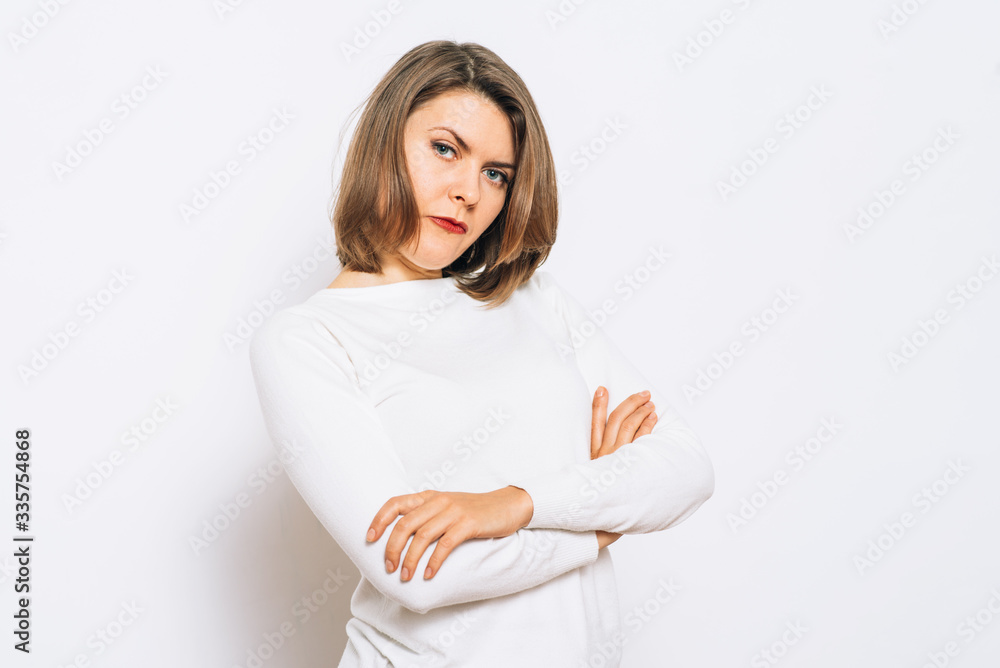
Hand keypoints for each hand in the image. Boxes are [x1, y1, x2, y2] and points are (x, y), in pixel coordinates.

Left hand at [366, 485, 530, 580]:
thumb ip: (426, 517)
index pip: (396, 503)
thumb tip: (400, 540)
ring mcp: (454, 511)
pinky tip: (429, 574)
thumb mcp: (447, 508)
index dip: (379, 520)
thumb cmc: (474, 511)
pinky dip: (434, 561)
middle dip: (392, 548)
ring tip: (405, 576)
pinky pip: (446, 544)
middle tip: (389, 568)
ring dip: (410, 559)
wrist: (507, 505)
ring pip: (422, 536)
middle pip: (405, 524)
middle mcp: (439, 501)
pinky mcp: (469, 524)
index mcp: (429, 496)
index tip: (369, 538)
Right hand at [591, 386, 656, 548]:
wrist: (596, 526)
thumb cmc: (598, 508)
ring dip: (640, 411)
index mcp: (592, 457)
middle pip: (615, 420)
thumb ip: (598, 471)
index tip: (602, 389)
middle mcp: (603, 455)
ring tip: (650, 403)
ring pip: (628, 426)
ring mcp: (615, 459)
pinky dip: (647, 426)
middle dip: (628, 403)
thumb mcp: (591, 484)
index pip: (594, 424)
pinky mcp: (627, 465)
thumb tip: (603, 462)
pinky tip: (653, 418)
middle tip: (642, 393)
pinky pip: (640, 440)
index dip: (597, 405)